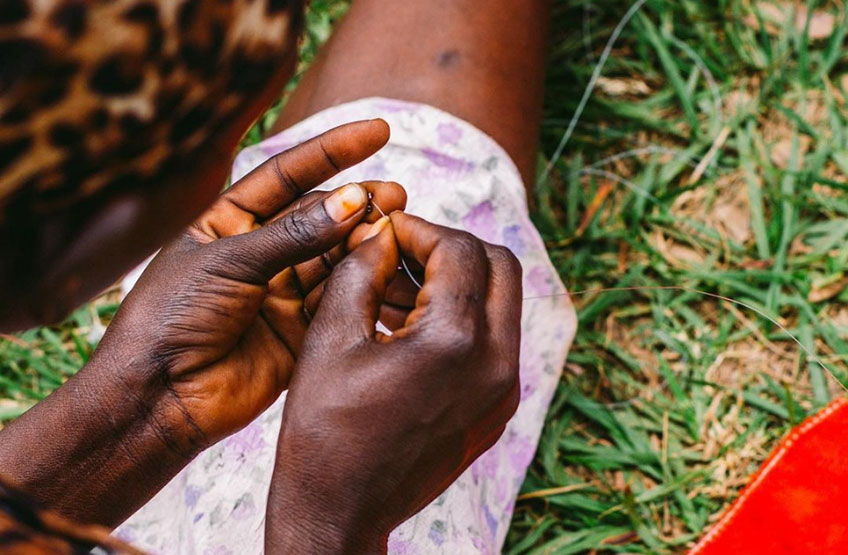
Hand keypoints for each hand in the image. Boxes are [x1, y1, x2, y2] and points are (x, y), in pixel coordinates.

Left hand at [0, 119, 405, 526]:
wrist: (157, 398)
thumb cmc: (171, 318)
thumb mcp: (228, 261)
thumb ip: (293, 234)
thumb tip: (353, 200)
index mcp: (229, 223)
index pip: (288, 176)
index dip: (332, 151)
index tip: (378, 132)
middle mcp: (260, 254)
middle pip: (319, 217)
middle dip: (358, 203)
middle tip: (397, 196)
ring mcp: (282, 292)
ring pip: (334, 257)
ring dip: (365, 242)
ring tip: (396, 229)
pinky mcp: (300, 331)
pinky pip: (338, 299)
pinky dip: (362, 284)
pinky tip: (384, 269)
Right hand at [265, 213, 522, 553]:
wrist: (341, 512)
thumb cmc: (323, 430)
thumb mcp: (331, 337)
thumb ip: (361, 270)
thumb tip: (384, 232)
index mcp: (455, 344)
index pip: (460, 250)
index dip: (420, 228)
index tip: (387, 230)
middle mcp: (496, 366)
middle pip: (500, 266)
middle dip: (451, 248)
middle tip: (403, 253)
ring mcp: (503, 392)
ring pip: (502, 303)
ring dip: (459, 282)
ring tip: (400, 291)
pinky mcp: (497, 409)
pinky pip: (495, 341)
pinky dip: (463, 319)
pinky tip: (412, 327)